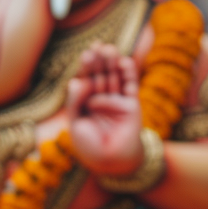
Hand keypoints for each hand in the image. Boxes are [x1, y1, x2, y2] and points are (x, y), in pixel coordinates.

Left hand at [67, 44, 144, 175]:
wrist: (111, 161)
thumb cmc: (90, 146)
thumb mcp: (75, 122)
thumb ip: (75, 101)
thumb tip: (77, 80)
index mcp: (85, 103)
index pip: (85, 80)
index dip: (86, 67)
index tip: (86, 53)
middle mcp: (100, 99)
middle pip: (100, 75)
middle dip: (98, 62)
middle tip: (97, 46)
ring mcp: (116, 101)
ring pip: (114, 78)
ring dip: (112, 63)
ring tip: (110, 49)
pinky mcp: (131, 105)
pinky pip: (130, 86)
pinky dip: (128, 74)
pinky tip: (124, 61)